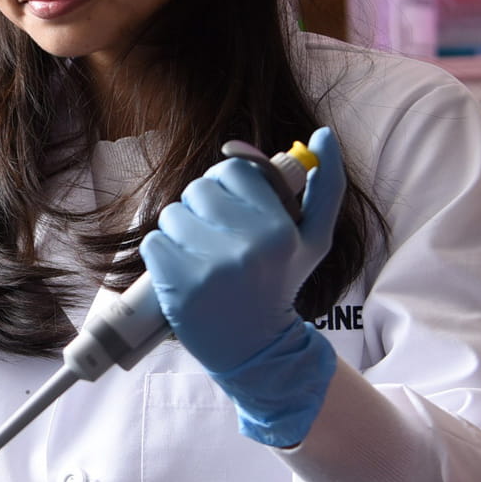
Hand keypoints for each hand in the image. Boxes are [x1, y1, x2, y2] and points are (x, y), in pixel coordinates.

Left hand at [140, 128, 347, 446]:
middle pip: (197, 189)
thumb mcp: (314, 238)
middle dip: (202, 208)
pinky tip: (183, 270)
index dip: (227, 186)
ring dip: (180, 230)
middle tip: (217, 237)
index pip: (231, 170)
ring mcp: (209, 268)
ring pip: (172, 214)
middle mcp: (246, 247)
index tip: (234, 210)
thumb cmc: (281, 284)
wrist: (256, 347)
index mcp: (278, 229)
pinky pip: (153, 242)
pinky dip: (162, 253)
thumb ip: (326, 186)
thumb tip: (323, 134)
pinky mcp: (176, 286)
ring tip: (201, 255)